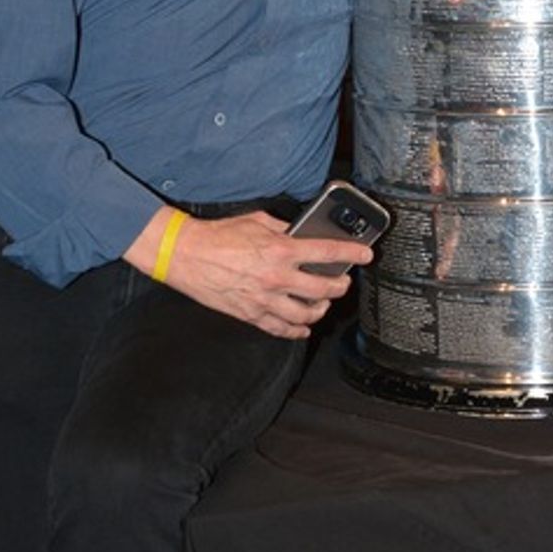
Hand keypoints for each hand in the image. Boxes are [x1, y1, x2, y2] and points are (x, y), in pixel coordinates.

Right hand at [128, 209, 371, 339]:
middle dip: (340, 285)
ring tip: (323, 302)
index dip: (352, 253)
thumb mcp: (258, 221)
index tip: (366, 254)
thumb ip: (284, 228)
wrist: (186, 255)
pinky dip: (296, 330)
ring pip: (306, 314)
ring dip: (320, 309)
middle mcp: (277, 277)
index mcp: (281, 250)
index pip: (327, 252)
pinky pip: (281, 329)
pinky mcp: (251, 314)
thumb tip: (302, 233)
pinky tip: (302, 327)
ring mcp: (264, 300)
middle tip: (343, 282)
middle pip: (323, 288)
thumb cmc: (219, 236)